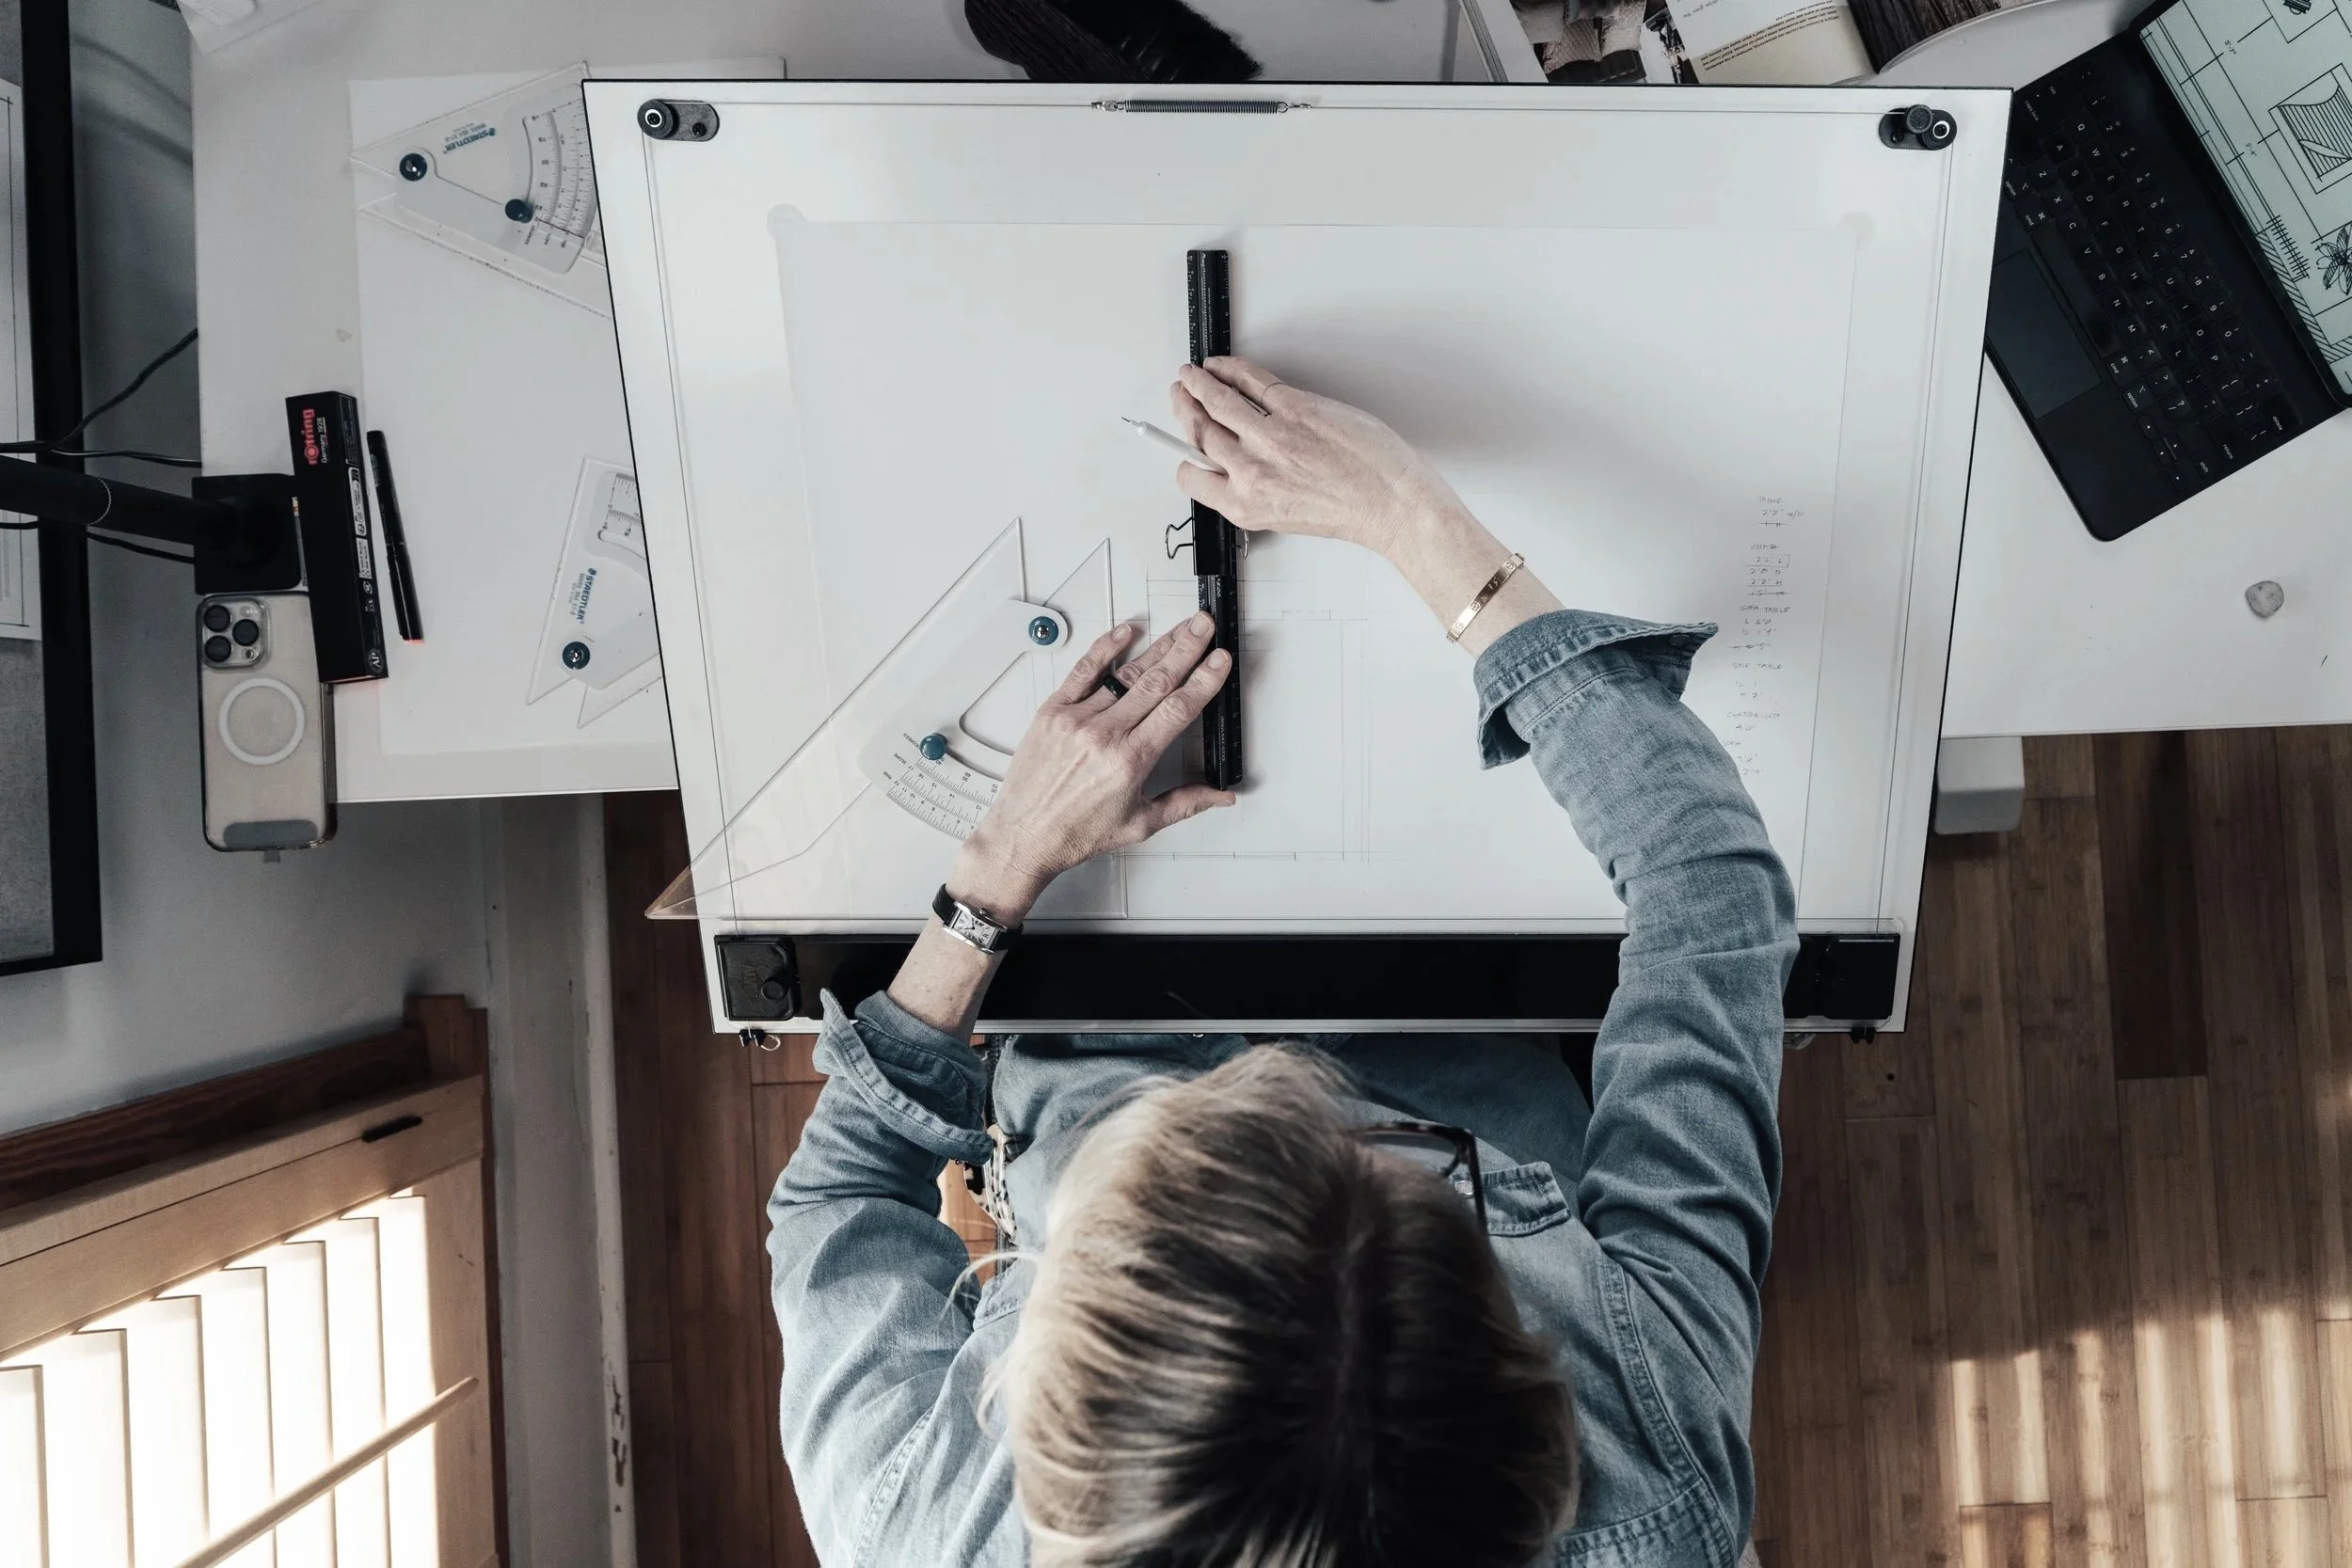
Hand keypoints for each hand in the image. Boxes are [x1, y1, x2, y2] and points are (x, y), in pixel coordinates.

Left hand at [946, 613, 1235, 920]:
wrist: (1023, 835)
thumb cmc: (1074, 832)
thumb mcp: (1139, 824)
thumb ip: (1185, 804)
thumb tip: (1220, 796)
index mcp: (1129, 761)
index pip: (1177, 710)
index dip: (1203, 680)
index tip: (1219, 660)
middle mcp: (1103, 735)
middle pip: (1155, 682)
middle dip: (1186, 649)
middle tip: (1204, 626)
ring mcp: (1076, 719)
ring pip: (1125, 674)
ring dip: (1157, 647)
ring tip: (1178, 627)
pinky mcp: (1052, 712)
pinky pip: (1083, 672)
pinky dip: (1105, 649)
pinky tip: (1125, 632)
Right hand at [1168, 355, 1473, 558]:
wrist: (1392, 503)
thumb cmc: (1352, 511)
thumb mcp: (1287, 515)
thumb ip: (1256, 490)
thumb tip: (1240, 465)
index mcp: (1246, 505)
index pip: (1192, 477)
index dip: (1185, 457)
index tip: (1184, 445)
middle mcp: (1252, 472)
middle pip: (1198, 432)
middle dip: (1182, 408)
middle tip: (1179, 394)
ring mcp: (1271, 437)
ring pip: (1216, 401)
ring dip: (1197, 383)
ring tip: (1192, 375)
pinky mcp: (1295, 409)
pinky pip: (1251, 380)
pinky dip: (1231, 369)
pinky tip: (1223, 365)